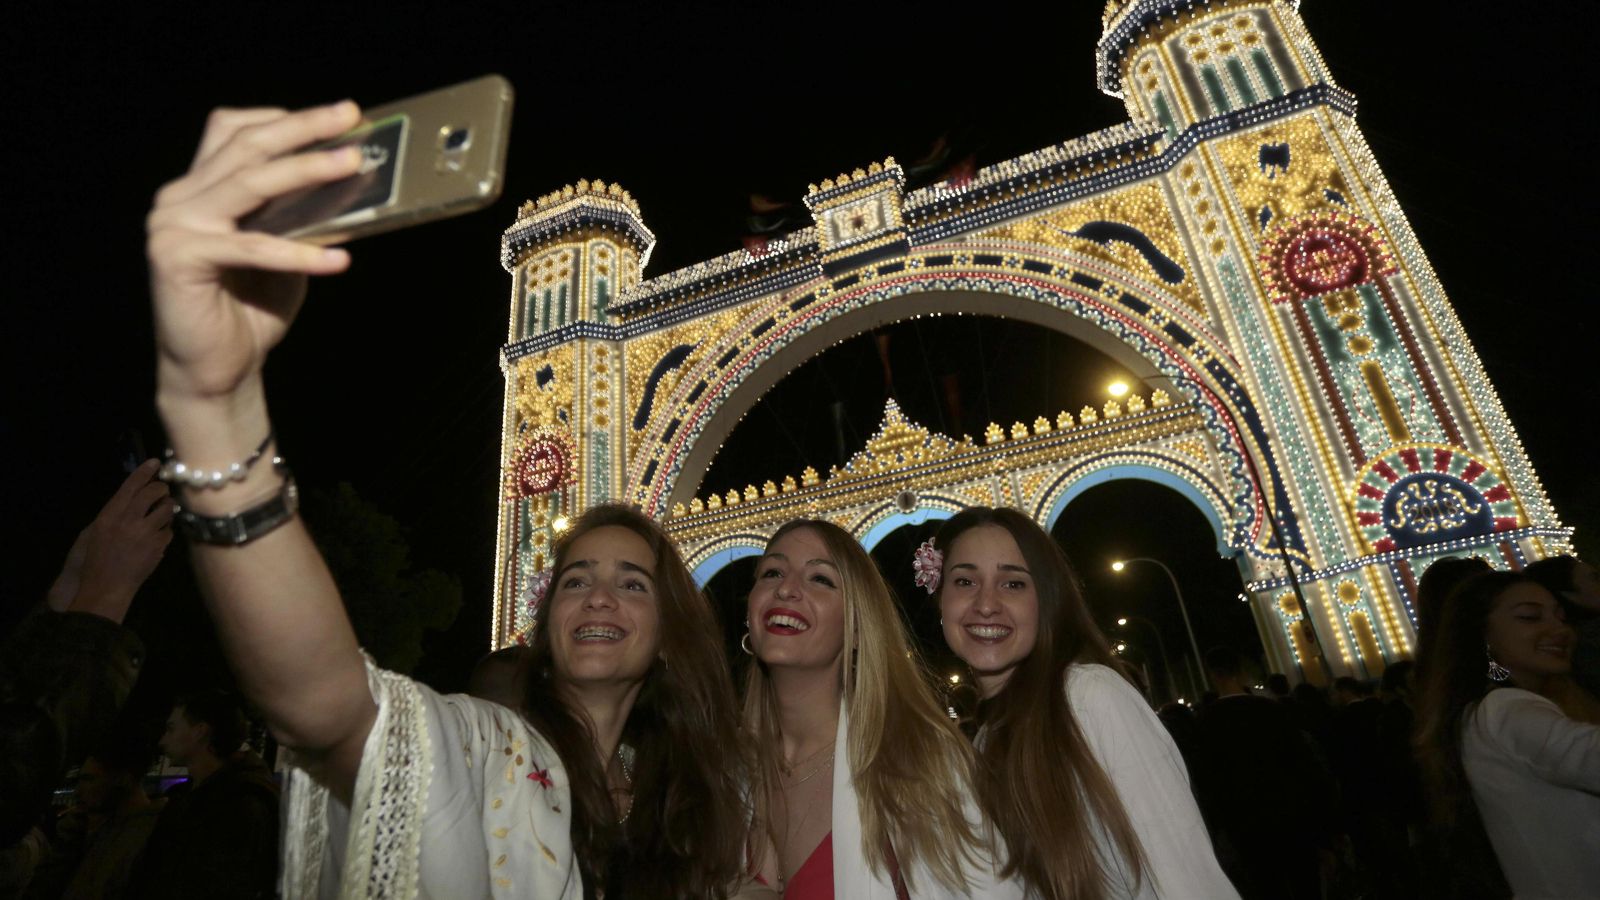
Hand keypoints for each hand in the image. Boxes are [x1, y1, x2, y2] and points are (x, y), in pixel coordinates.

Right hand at [49, 459, 174, 620]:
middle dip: (161, 488)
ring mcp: (145, 534)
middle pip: (153, 493)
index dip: (144, 472)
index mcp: (109, 515)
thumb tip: (134, 497)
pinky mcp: (158, 546)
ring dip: (167, 508)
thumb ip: (116, 513)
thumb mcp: (97, 531)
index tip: (155, 462)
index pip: (130, 486)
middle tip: (163, 490)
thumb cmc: (96, 559)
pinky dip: (165, 531)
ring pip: (166, 509)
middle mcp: (128, 521)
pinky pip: (168, 531)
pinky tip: (157, 537)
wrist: (106, 586)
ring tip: (161, 514)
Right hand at [147, 101, 363, 407]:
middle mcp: (179, 197)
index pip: (234, 130)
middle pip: (245, 146)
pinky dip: (298, 253)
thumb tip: (351, 183)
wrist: (216, 369)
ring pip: (248, 184)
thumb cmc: (252, 307)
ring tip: (352, 165)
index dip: (285, 117)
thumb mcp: (285, 249)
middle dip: (302, 128)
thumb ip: (301, 215)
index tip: (338, 115)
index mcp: (200, 187)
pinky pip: (250, 247)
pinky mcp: (178, 259)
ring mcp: (173, 225)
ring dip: (306, 170)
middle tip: (348, 115)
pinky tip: (338, 259)